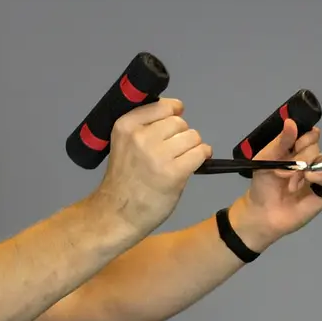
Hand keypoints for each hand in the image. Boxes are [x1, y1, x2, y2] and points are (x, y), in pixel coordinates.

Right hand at [93, 98, 212, 235]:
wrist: (119, 214)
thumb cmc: (125, 181)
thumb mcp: (125, 143)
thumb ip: (145, 127)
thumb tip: (177, 110)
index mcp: (126, 125)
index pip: (163, 106)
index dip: (173, 113)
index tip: (173, 127)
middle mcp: (141, 137)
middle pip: (179, 122)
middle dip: (182, 135)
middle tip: (175, 151)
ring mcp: (158, 155)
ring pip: (192, 136)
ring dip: (193, 146)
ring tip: (183, 159)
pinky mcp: (174, 173)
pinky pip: (200, 153)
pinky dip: (203, 156)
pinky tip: (196, 163)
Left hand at [227, 118, 321, 252]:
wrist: (264, 213)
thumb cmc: (262, 186)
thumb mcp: (265, 159)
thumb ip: (280, 142)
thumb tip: (291, 122)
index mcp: (295, 149)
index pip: (309, 134)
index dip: (305, 136)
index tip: (294, 144)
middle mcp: (308, 159)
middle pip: (314, 146)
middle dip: (298, 157)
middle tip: (282, 172)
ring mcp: (317, 174)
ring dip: (304, 168)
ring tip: (291, 183)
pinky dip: (319, 175)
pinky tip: (307, 180)